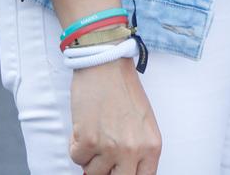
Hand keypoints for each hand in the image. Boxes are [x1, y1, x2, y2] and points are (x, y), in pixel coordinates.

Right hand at [69, 59, 160, 174]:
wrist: (105, 65)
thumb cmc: (124, 90)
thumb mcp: (143, 123)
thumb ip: (138, 150)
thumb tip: (122, 170)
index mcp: (152, 146)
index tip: (117, 171)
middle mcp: (133, 150)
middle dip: (106, 172)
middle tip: (102, 156)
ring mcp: (110, 148)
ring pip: (93, 173)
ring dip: (90, 157)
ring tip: (96, 133)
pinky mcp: (87, 142)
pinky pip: (77, 158)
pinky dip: (77, 146)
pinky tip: (85, 126)